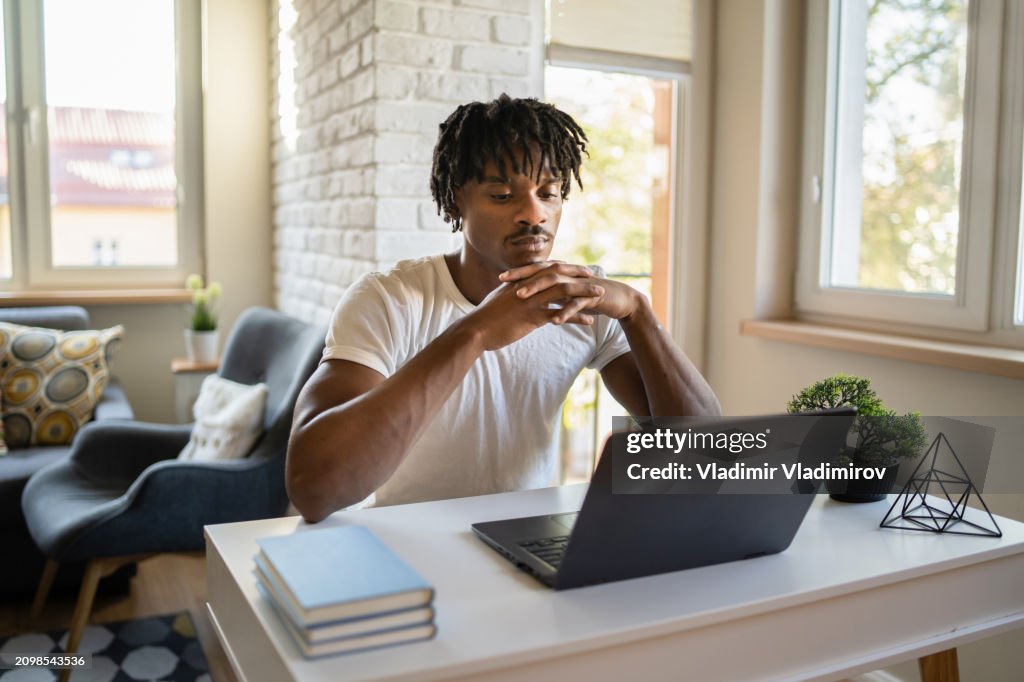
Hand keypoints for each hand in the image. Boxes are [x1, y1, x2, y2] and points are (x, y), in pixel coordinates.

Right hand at [459, 269, 606, 350]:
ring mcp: (531, 301)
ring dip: (584, 294)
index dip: (563, 268)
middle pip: (559, 276)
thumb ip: (510, 293)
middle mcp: (528, 287)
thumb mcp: (498, 300)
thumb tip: (516, 291)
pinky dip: (577, 317)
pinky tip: (590, 322)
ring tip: (600, 297)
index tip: (576, 269)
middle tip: (595, 277)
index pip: (547, 269)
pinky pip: (560, 315)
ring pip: (564, 293)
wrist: (475, 330)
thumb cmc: (484, 318)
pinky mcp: (532, 317)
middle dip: (579, 275)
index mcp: (521, 282)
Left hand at [499, 261, 643, 321]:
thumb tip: (531, 297)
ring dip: (539, 290)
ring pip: (557, 285)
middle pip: (543, 272)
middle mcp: (569, 275)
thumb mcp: (567, 295)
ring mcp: (581, 285)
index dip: (519, 272)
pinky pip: (577, 304)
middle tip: (505, 283)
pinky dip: (565, 312)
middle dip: (523, 277)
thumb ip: (551, 294)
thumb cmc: (588, 297)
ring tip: (522, 298)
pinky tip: (554, 321)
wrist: (618, 299)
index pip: (537, 270)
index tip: (500, 278)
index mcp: (562, 274)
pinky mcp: (593, 296)